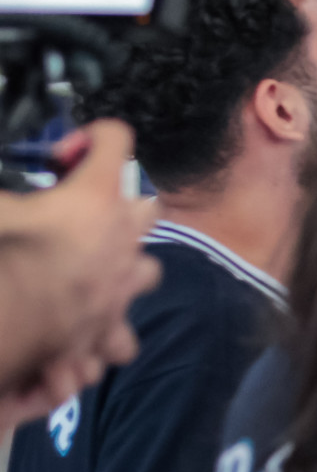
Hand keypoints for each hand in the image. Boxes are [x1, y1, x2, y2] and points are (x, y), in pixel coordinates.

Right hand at [0, 122, 158, 425]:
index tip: (61, 155)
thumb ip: (10, 190)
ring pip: (148, 269)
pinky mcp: (114, 327)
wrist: (3, 326)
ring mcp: (124, 284)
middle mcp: (123, 237)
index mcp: (96, 197)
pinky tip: (87, 328)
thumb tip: (11, 193)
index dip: (92, 136)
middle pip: (147, 205)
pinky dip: (108, 332)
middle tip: (81, 214)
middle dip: (120, 205)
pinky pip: (125, 335)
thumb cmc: (4, 254)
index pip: (117, 139)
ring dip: (122, 268)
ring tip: (90, 271)